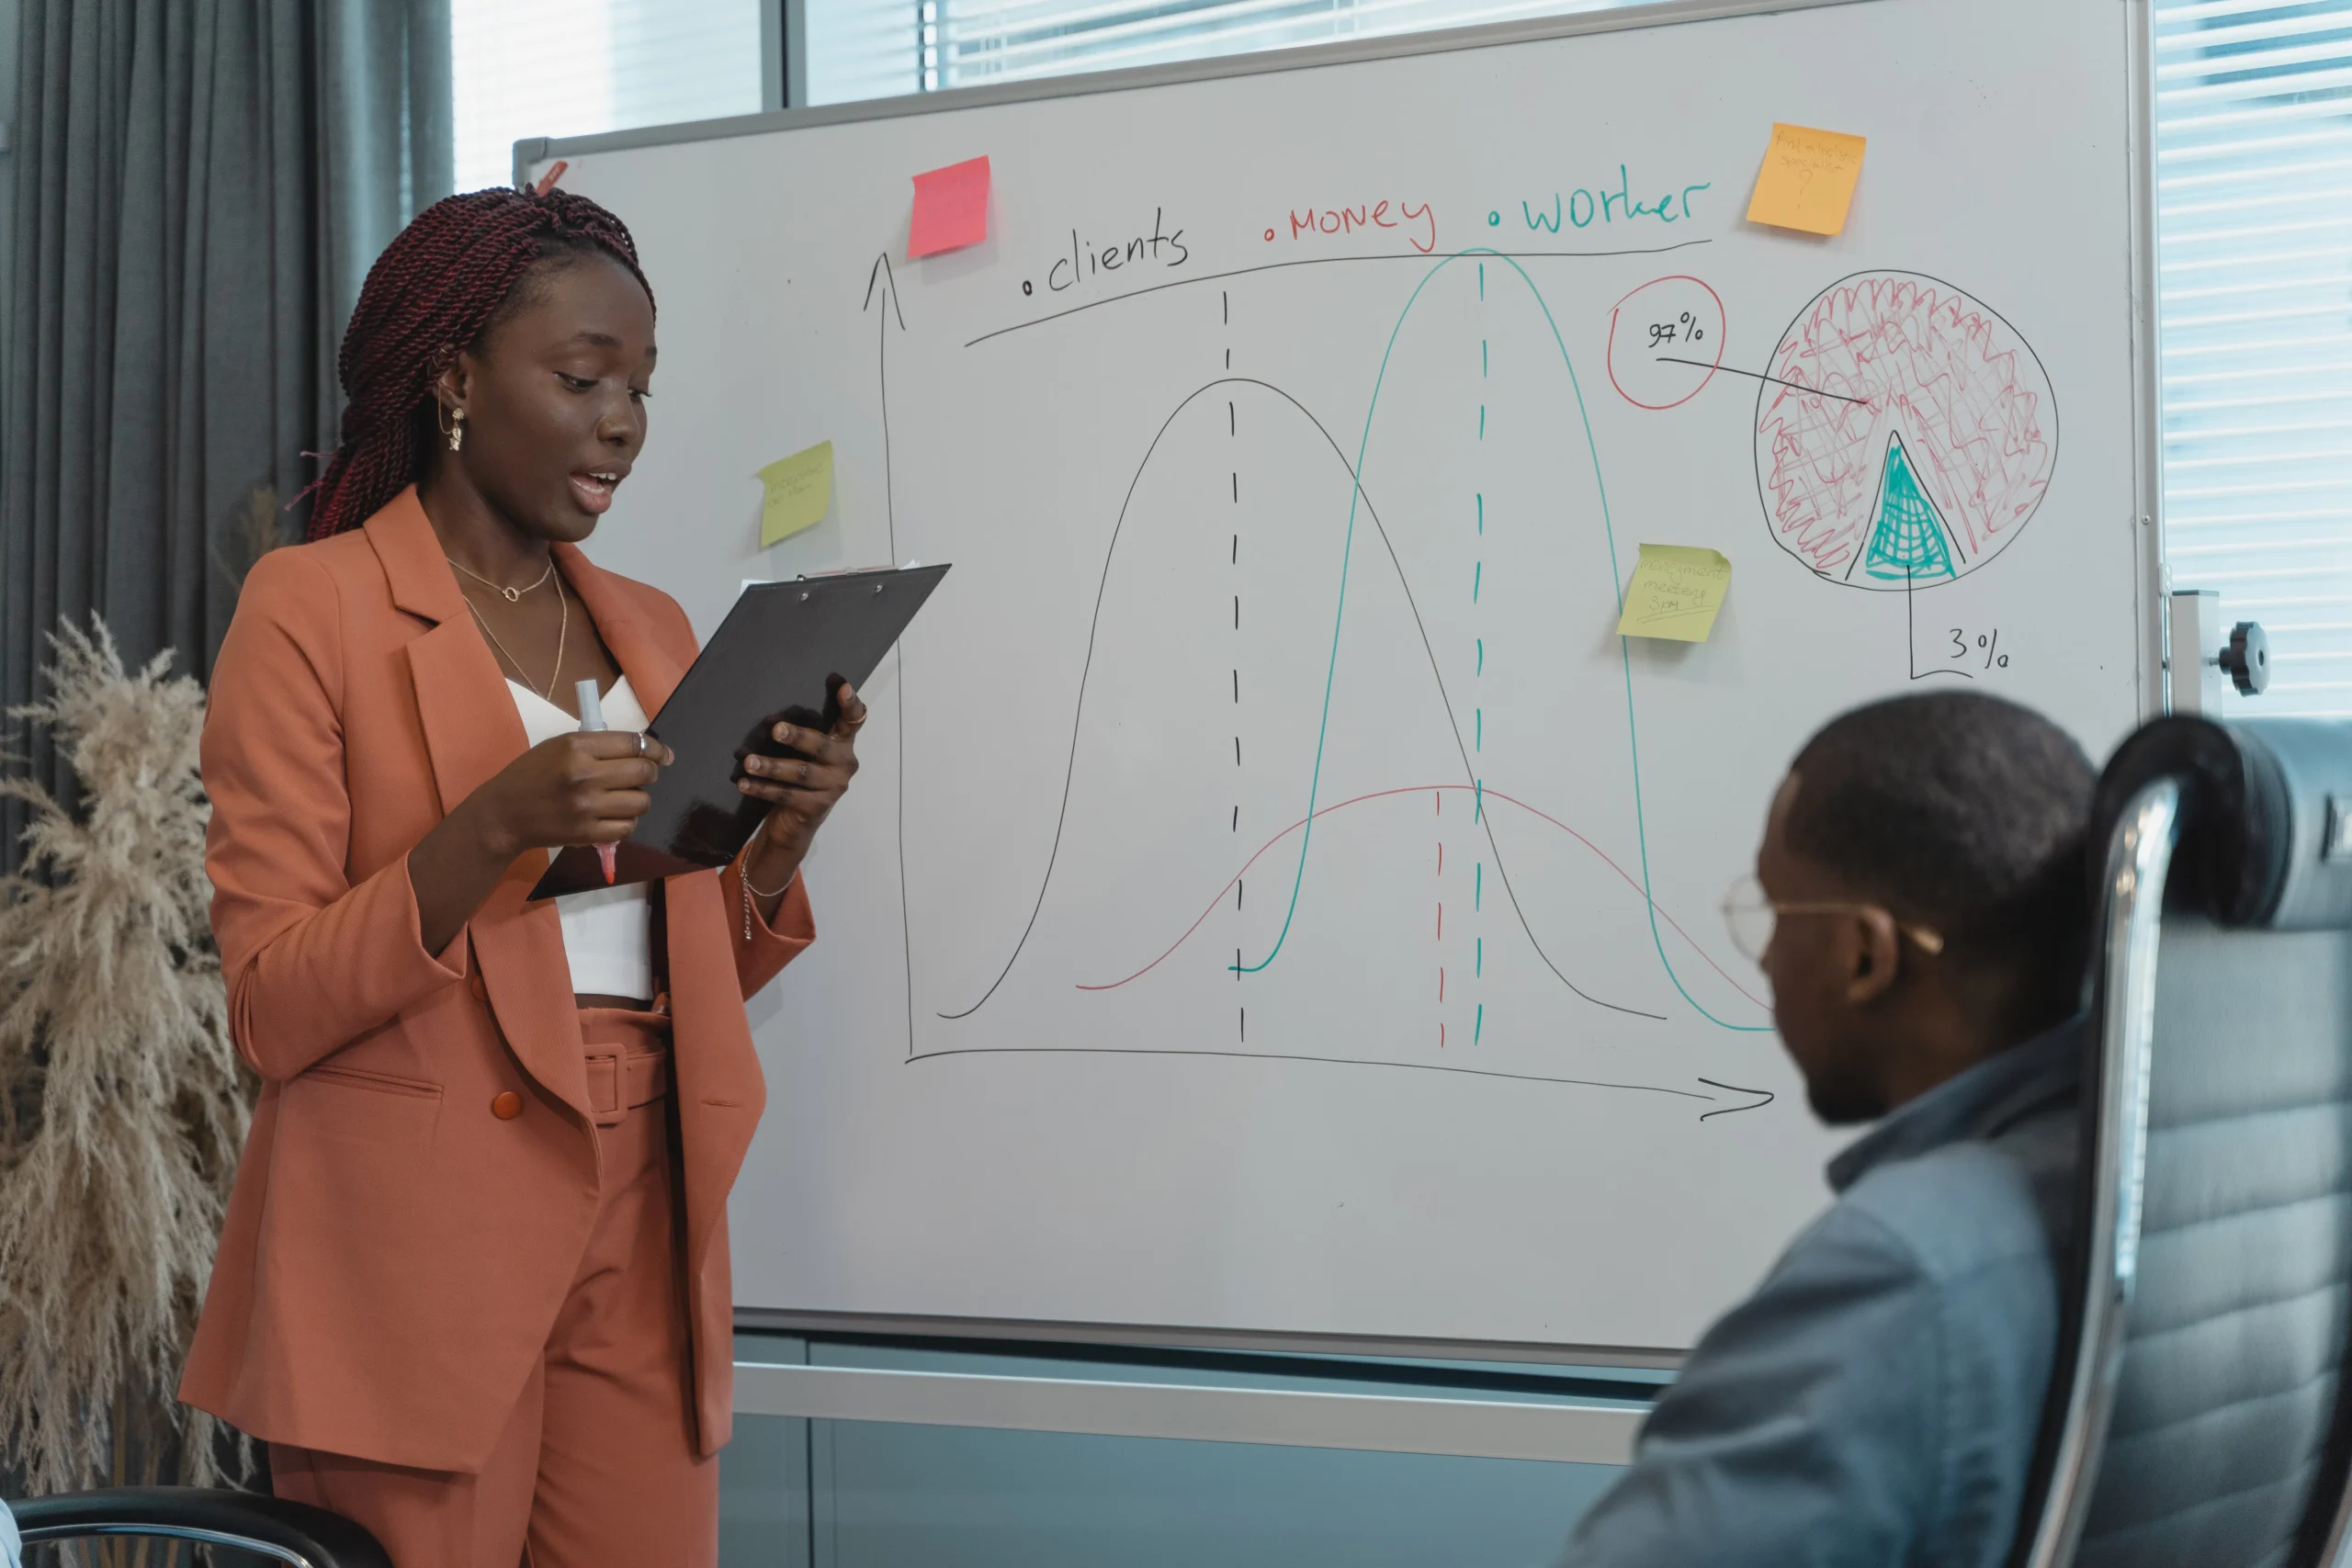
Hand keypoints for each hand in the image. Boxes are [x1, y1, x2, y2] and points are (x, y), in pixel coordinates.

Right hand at [465, 730, 675, 858]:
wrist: (504, 814)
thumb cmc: (531, 775)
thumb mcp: (558, 746)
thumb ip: (597, 745)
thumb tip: (642, 749)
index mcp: (576, 747)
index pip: (633, 743)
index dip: (656, 749)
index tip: (664, 755)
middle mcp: (585, 775)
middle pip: (643, 771)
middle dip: (650, 772)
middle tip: (644, 775)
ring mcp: (586, 806)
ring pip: (641, 802)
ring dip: (639, 799)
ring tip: (625, 797)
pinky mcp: (586, 833)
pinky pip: (627, 827)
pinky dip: (627, 822)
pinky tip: (615, 816)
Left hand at [739, 681, 864, 889]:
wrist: (796, 824)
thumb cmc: (800, 777)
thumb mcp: (806, 753)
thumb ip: (804, 734)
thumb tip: (769, 714)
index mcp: (843, 744)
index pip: (853, 720)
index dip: (850, 704)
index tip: (842, 687)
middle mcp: (844, 763)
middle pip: (822, 746)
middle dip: (798, 737)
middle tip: (776, 729)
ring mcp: (833, 787)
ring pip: (801, 773)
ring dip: (772, 767)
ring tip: (749, 762)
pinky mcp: (817, 807)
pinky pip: (787, 795)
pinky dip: (763, 789)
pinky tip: (744, 783)